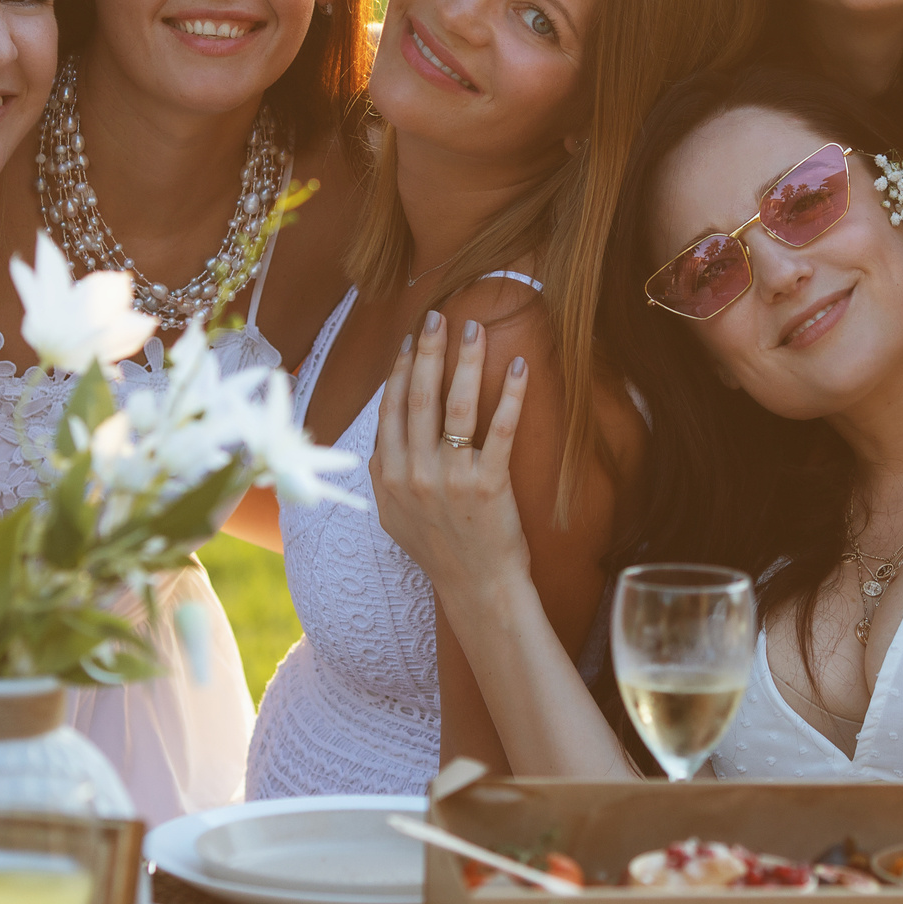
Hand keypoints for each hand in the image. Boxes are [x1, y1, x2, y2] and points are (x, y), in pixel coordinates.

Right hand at [368, 310, 531, 609]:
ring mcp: (450, 479)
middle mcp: (414, 473)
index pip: (392, 409)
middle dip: (430, 352)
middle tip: (440, 317)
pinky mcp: (488, 485)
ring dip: (466, 362)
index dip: (403, 370)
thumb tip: (383, 435)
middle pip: (420, 398)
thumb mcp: (395, 513)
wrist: (475, 586)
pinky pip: (500, 430)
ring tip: (475, 329)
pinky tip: (518, 367)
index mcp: (390, 474)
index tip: (413, 339)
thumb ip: (387, 472)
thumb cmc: (438, 549)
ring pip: (456, 406)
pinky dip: (510, 395)